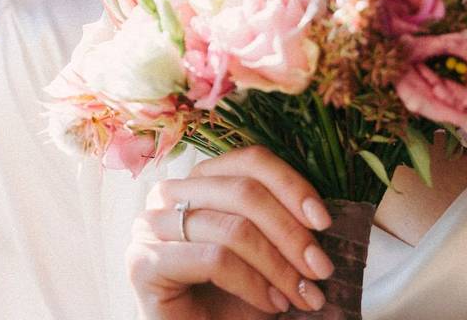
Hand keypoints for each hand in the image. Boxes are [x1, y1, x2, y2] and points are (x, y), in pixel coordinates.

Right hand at [126, 146, 334, 318]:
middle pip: (243, 191)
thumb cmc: (233, 296)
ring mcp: (149, 226)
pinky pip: (214, 259)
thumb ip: (280, 220)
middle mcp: (168, 193)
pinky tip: (272, 304)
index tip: (323, 221)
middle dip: (291, 233)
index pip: (249, 161)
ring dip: (279, 266)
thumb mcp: (264, 250)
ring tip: (304, 294)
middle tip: (321, 268)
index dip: (291, 185)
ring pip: (232, 228)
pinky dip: (253, 284)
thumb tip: (321, 211)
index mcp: (198, 180)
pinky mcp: (143, 262)